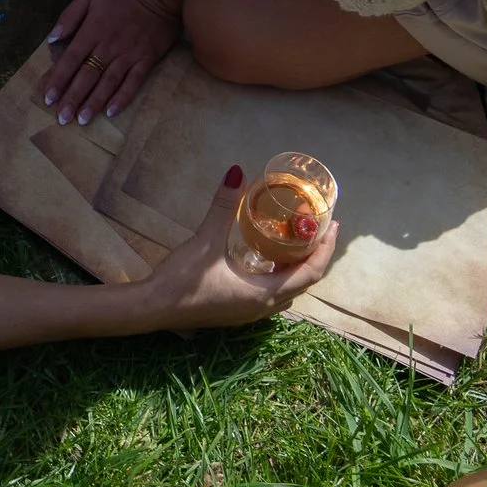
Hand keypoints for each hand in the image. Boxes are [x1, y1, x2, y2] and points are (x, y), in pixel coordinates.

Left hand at [39, 0, 178, 125]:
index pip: (71, 60)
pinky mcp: (146, 60)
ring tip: (81, 120)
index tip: (48, 97)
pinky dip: (122, 98)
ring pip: (108, 83)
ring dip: (93, 103)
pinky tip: (110, 112)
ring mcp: (128, 55)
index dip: (58, 79)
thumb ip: (69, 16)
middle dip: (72, 98)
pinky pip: (133, 83)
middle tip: (61, 118)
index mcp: (92, 31)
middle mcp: (108, 47)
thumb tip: (52, 38)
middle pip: (87, 76)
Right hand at [131, 167, 339, 330]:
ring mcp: (249, 314)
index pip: (310, 273)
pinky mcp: (236, 312)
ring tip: (296, 242)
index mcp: (265, 294)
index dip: (325, 249)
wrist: (153, 309)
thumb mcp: (205, 241)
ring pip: (287, 292)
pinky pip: (271, 295)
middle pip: (303, 283)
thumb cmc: (183, 280)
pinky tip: (265, 260)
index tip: (333, 225)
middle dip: (314, 256)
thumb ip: (222, 207)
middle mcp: (264, 308)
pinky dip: (278, 276)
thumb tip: (237, 172)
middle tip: (317, 229)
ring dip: (296, 269)